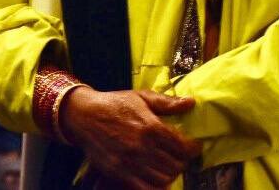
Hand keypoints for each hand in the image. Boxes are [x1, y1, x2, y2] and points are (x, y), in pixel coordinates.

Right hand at [61, 87, 200, 189]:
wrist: (84, 115)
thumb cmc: (114, 103)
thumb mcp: (141, 97)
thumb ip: (167, 102)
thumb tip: (191, 102)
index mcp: (151, 126)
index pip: (182, 146)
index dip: (192, 148)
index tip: (194, 147)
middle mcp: (143, 146)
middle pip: (176, 164)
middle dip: (182, 161)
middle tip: (180, 156)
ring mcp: (131, 162)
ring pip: (164, 178)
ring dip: (170, 174)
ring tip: (169, 165)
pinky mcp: (120, 173)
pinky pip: (147, 188)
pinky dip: (157, 186)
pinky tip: (157, 177)